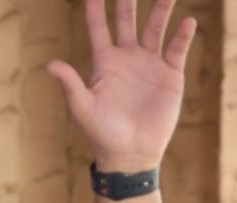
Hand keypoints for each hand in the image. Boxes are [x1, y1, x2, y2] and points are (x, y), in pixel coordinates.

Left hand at [47, 0, 196, 171]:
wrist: (129, 154)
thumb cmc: (101, 133)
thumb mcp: (82, 107)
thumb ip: (70, 83)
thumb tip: (49, 63)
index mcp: (104, 64)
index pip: (99, 29)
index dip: (95, 10)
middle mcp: (127, 59)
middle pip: (127, 22)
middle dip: (127, 2)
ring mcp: (149, 64)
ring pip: (155, 29)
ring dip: (161, 11)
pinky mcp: (170, 75)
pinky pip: (177, 49)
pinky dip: (182, 36)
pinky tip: (186, 23)